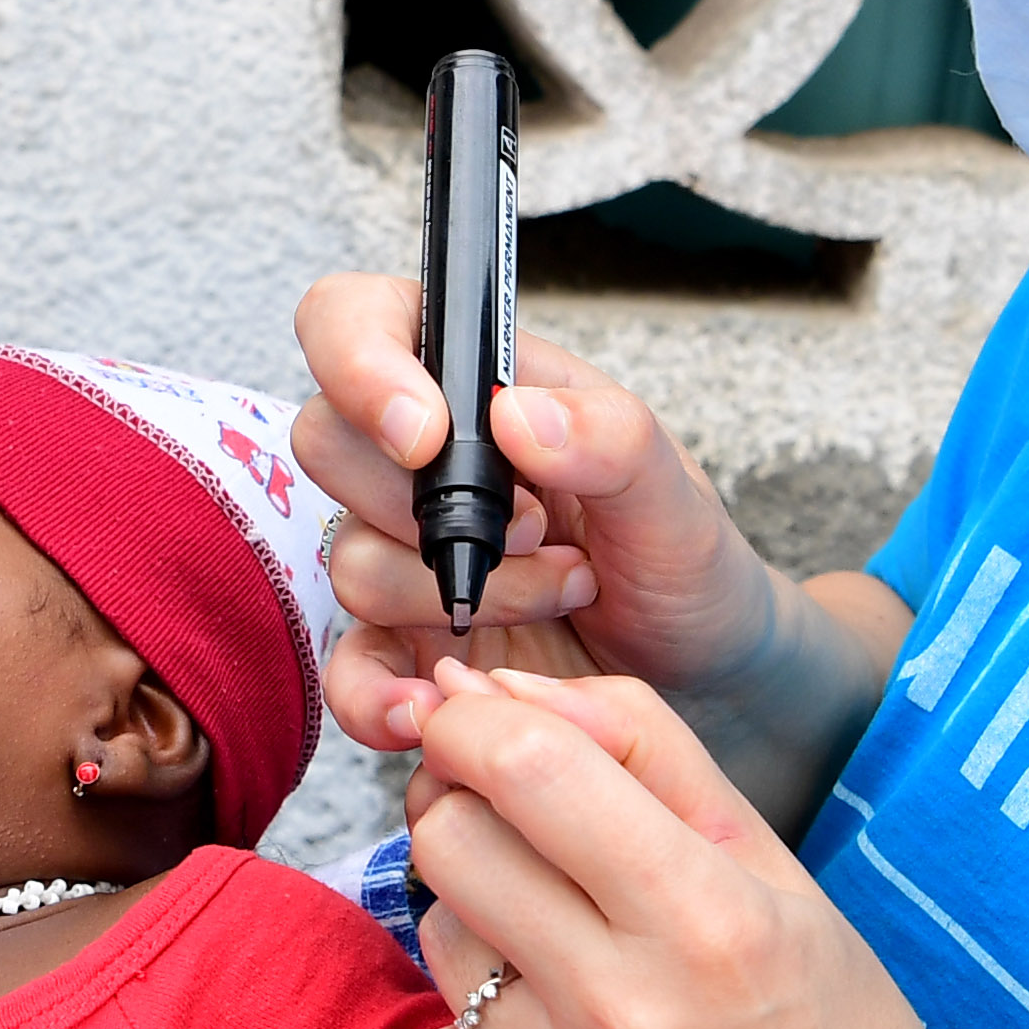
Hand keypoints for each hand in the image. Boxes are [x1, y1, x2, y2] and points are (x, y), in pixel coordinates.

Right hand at [287, 272, 788, 754]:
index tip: (428, 437)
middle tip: (536, 527)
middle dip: (430, 502)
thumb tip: (511, 414)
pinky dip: (374, 695)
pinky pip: (345, 669)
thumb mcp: (674, 492)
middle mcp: (420, 463)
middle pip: (326, 441)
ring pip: (349, 561)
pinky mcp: (402, 649)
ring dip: (460, 592)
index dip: (358, 363)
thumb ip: (612, 437)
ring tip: (563, 592)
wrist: (702, 674)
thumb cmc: (683, 561)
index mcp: (474, 383)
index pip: (352, 320)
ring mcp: (400, 556)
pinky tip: (435, 707)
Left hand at [395, 662, 1013, 1028]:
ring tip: (575, 970)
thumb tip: (490, 687)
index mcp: (706, 914)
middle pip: (450, 843)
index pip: (523, 768)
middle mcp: (628, 1010)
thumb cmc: (827, 1023)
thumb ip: (640, 747)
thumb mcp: (771, 862)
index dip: (468, 723)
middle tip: (534, 852)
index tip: (468, 723)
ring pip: (438, 942)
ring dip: (486, 933)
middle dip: (471, 817)